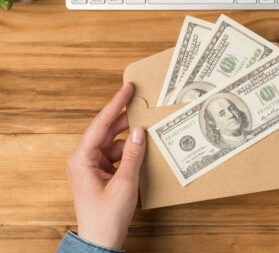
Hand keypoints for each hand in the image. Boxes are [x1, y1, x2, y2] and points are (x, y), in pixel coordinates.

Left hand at [67, 84, 145, 249]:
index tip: (127, 89)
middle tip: (141, 104)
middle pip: (106, 130)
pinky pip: (116, 154)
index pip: (100, 123)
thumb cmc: (106, 216)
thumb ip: (133, 155)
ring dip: (129, 137)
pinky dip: (129, 151)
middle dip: (124, 119)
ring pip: (113, 142)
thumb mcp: (124, 183)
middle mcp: (84, 158)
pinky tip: (143, 148)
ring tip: (147, 127)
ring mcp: (92, 165)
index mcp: (82, 158)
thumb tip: (140, 131)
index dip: (115, 104)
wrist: (101, 240)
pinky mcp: (100, 172)